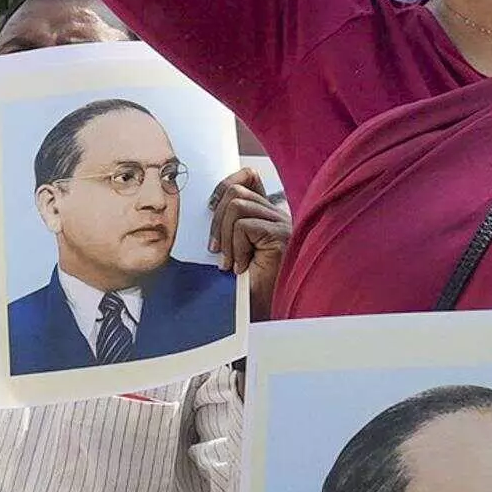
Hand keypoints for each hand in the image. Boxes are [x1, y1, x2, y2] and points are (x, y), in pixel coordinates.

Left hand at [206, 164, 291, 301]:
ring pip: (237, 204)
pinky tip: (242, 267)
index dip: (225, 184)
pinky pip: (243, 225)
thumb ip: (227, 224)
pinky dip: (235, 247)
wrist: (260, 315)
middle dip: (216, 220)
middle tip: (216, 250)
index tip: (211, 206)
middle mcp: (278, 215)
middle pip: (236, 190)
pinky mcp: (281, 235)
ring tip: (230, 262)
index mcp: (267, 215)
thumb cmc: (246, 287)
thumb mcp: (231, 249)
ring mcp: (282, 224)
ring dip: (225, 236)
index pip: (249, 177)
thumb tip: (209, 203)